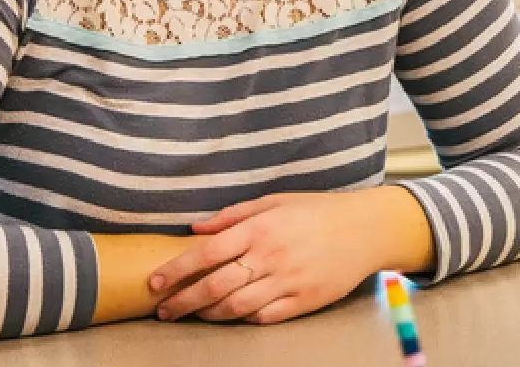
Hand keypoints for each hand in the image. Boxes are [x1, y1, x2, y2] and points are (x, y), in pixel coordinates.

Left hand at [149, 187, 431, 323]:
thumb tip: (196, 229)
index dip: (176, 270)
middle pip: (214, 286)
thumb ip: (233, 215)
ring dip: (208, 314)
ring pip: (235, 307)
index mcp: (259, 228)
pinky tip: (231, 315)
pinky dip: (242, 318)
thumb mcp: (274, 201)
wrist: (365, 229)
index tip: (155, 282)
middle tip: (164, 309)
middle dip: (183, 301)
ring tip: (193, 313)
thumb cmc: (317, 210)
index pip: (206, 254)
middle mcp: (270, 256)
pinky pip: (263, 316)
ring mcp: (287, 281)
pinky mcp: (303, 301)